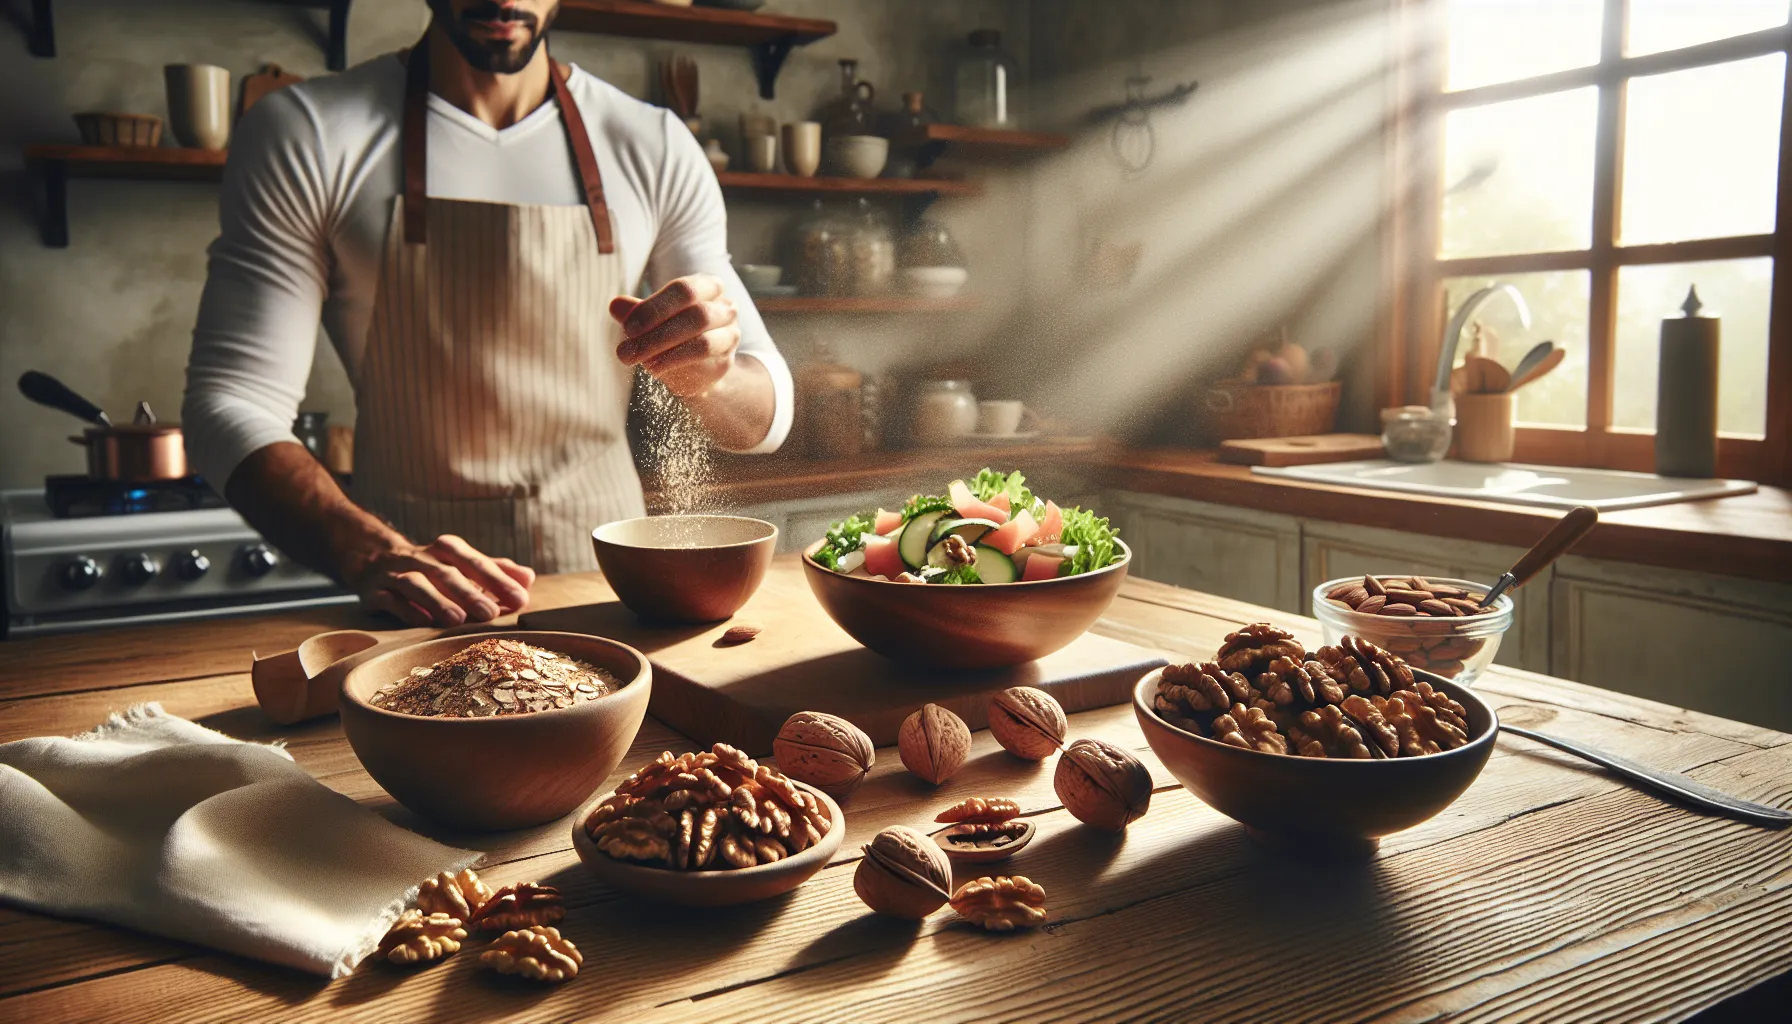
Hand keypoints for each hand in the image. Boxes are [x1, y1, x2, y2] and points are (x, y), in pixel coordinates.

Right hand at [349, 534, 534, 626]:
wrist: (372, 559)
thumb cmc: (431, 566)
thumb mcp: (462, 563)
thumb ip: (495, 570)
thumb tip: (529, 578)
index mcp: (448, 550)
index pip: (477, 563)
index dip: (499, 581)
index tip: (521, 599)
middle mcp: (423, 558)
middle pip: (448, 573)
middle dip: (470, 593)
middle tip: (491, 614)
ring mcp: (396, 574)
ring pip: (416, 584)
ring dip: (436, 601)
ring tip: (457, 620)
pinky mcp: (375, 591)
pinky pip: (389, 599)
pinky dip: (405, 609)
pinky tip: (422, 623)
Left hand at [610, 274, 739, 397]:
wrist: (698, 365)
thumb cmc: (673, 331)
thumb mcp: (651, 318)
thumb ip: (636, 312)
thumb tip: (615, 305)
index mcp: (706, 286)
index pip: (684, 290)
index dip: (654, 308)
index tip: (627, 328)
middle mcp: (724, 308)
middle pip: (697, 315)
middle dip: (657, 334)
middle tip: (625, 352)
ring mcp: (729, 335)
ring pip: (703, 343)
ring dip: (666, 353)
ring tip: (640, 363)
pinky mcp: (725, 362)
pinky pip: (704, 365)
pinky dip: (676, 367)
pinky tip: (656, 369)